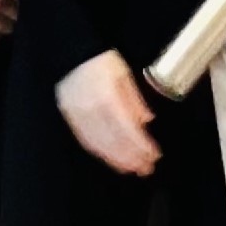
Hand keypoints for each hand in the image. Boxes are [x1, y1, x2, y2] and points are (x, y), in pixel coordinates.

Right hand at [56, 49, 159, 176]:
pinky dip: (102, 153)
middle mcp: (91, 109)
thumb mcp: (124, 74)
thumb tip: (147, 120)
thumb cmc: (102, 63)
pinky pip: (87, 141)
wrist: (73, 56)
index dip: (141, 145)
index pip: (127, 128)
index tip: (154, 155)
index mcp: (107, 96)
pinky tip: (113, 160)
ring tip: (132, 169)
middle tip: (146, 168)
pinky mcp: (71, 119)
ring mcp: (78, 116)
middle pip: (114, 141)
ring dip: (118, 160)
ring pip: (100, 145)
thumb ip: (134, 99)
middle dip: (132, 157)